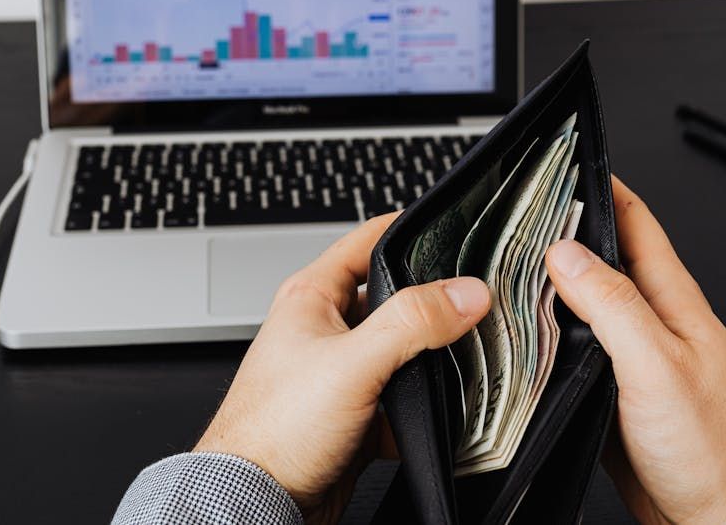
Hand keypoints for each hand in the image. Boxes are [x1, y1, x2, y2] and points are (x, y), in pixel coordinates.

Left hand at [194, 213, 490, 522]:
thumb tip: (464, 294)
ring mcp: (337, 374)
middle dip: (431, 306)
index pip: (367, 242)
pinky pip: (399, 401)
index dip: (408, 230)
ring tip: (454, 363)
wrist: (257, 502)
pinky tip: (431, 417)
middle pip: (392, 300)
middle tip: (468, 307)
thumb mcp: (352, 363)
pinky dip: (420, 409)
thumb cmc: (272, 431)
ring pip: (400, 353)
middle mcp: (323, 331)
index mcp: (311, 298)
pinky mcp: (352, 416)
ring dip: (427, 362)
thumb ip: (412, 324)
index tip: (449, 227)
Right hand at [545, 177, 725, 523]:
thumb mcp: (659, 364)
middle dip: (561, 229)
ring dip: (547, 283)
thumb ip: (614, 305)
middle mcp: (650, 320)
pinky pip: (572, 347)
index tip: (566, 162)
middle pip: (600, 257)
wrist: (719, 515)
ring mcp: (630, 354)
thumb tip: (566, 255)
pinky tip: (520, 335)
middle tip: (518, 213)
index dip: (602, 185)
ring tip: (507, 265)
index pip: (635, 221)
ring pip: (581, 302)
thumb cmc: (711, 447)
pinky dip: (545, 333)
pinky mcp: (610, 389)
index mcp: (672, 301)